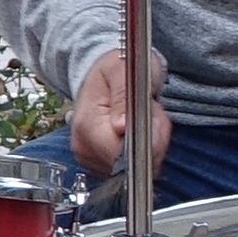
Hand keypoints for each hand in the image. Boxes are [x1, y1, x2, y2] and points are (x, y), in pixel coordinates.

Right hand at [70, 47, 170, 182]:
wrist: (104, 73)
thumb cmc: (116, 68)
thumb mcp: (123, 70)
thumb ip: (123, 96)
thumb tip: (120, 126)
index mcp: (87, 124)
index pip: (122, 154)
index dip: (148, 142)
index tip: (154, 118)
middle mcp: (83, 146)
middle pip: (130, 165)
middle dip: (150, 142)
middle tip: (150, 113)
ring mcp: (90, 157)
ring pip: (134, 168)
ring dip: (149, 146)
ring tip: (143, 118)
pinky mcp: (99, 163)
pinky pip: (131, 168)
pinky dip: (142, 152)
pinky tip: (137, 131)